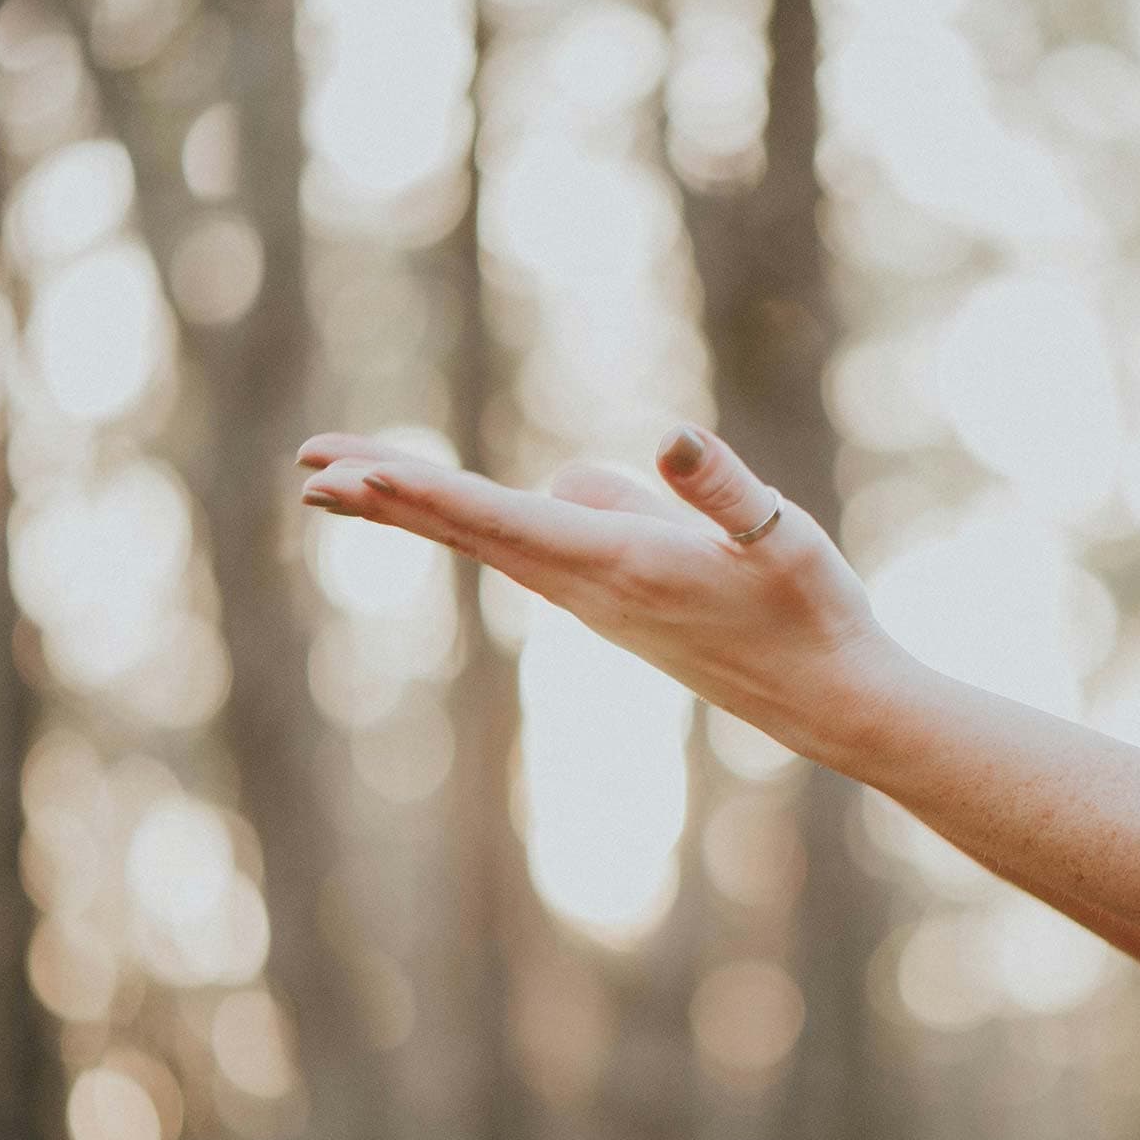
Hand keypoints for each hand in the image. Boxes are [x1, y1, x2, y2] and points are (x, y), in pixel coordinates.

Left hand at [293, 424, 914, 763]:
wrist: (832, 700)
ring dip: (417, 507)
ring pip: (489, 539)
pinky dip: (470, 522)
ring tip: (349, 478)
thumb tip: (668, 439)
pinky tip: (461, 507)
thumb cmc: (814, 613)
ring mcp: (595, 600)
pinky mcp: (612, 603)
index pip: (500, 520)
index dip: (422, 492)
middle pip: (468, 530)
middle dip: (386, 496)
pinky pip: (525, 548)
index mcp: (620, 564)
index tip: (350, 475)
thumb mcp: (781, 536)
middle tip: (307, 469)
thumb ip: (723, 489)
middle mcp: (589, 588)